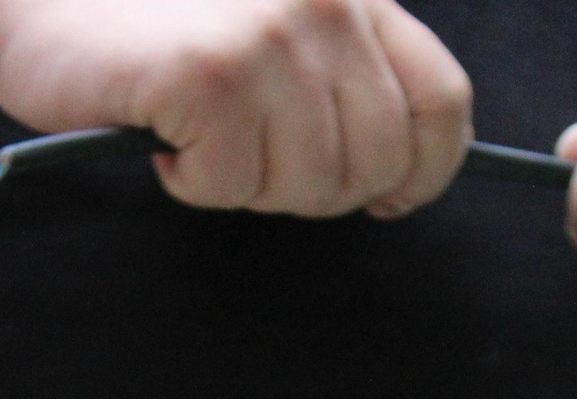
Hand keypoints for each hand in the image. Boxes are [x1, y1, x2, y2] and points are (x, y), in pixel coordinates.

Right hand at [0, 0, 472, 217]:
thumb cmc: (137, 21)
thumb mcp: (261, 19)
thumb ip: (330, 67)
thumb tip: (390, 173)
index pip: (439, 101)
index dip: (423, 171)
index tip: (388, 200)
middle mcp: (326, 2)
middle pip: (377, 161)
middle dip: (317, 191)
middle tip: (246, 166)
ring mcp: (274, 36)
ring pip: (310, 183)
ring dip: (248, 187)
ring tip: (196, 140)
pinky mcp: (215, 75)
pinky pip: (233, 185)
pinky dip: (193, 184)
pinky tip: (161, 138)